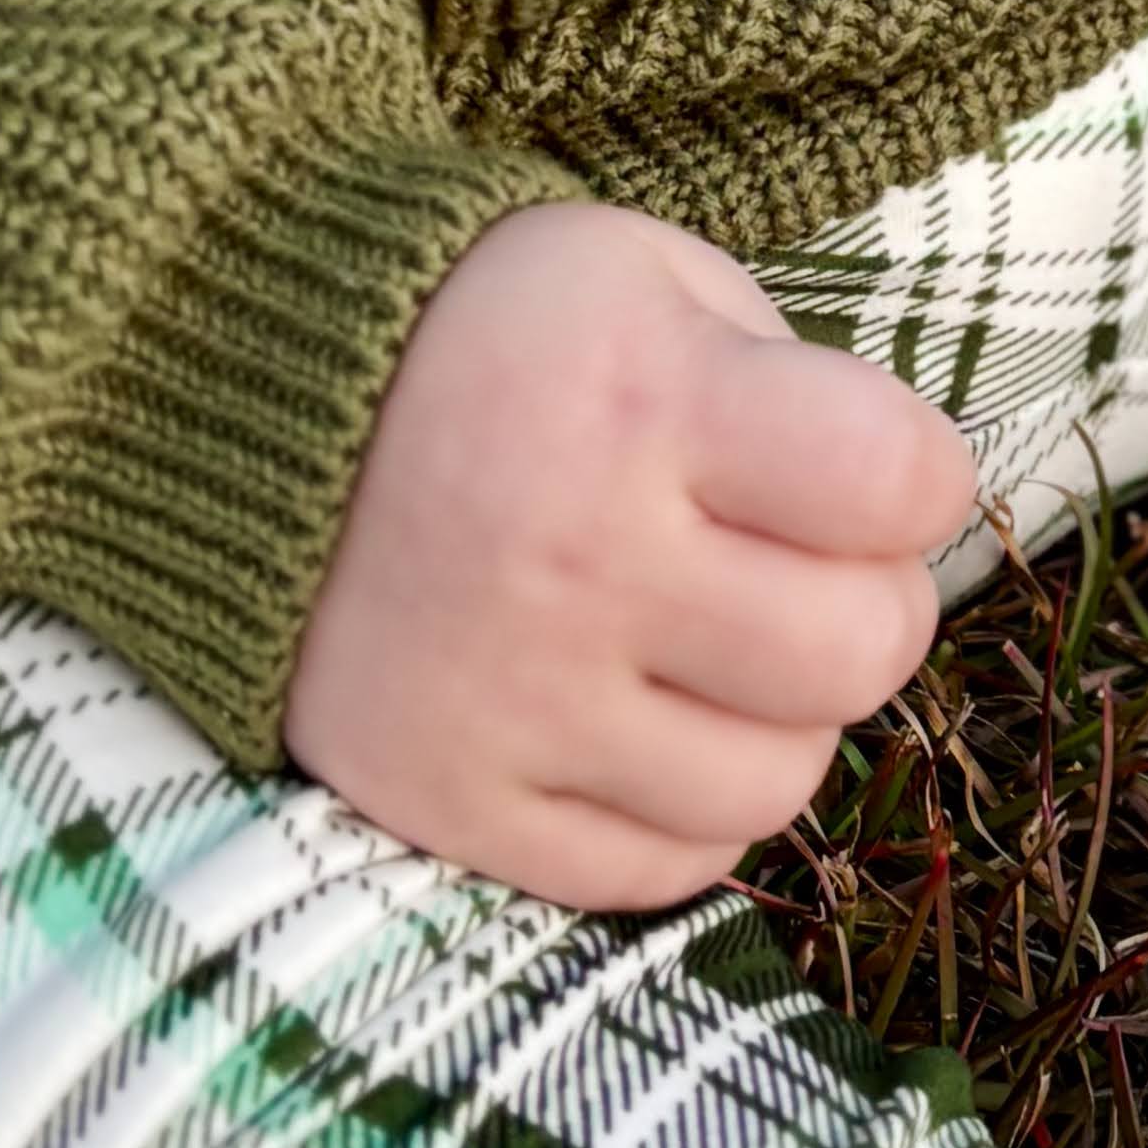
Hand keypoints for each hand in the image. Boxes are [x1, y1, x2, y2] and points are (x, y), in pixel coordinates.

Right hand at [286, 202, 974, 909]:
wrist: (228, 396)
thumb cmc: (492, 330)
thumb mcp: (648, 277)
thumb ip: (785, 379)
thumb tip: (896, 513)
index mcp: (640, 402)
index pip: (898, 484)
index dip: (919, 477)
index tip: (870, 468)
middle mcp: (576, 563)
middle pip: (859, 653)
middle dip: (865, 604)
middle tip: (797, 562)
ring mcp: (507, 702)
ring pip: (774, 786)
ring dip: (779, 717)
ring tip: (714, 644)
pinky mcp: (447, 803)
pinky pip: (660, 870)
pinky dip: (685, 806)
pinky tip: (646, 718)